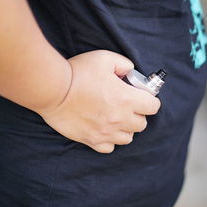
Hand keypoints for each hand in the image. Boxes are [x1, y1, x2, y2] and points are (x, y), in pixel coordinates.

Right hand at [36, 50, 160, 152]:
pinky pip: (109, 148)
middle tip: (125, 105)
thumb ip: (124, 64)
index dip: (149, 99)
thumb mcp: (105, 58)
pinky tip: (103, 129)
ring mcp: (105, 132)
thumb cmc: (78, 72)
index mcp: (126, 99)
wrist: (52, 90)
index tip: (140, 95)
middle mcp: (119, 119)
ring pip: (128, 138)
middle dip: (137, 114)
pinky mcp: (91, 140)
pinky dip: (109, 140)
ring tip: (114, 117)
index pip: (153, 106)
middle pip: (142, 124)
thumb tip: (131, 72)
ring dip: (125, 128)